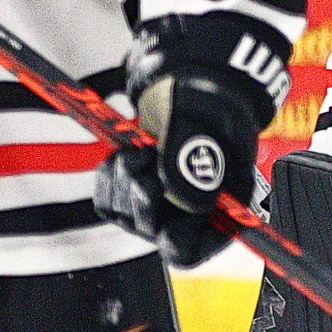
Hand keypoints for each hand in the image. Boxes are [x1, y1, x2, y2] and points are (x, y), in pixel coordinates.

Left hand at [93, 17, 288, 266]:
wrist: (184, 82)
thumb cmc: (206, 101)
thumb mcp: (203, 123)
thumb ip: (194, 161)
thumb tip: (190, 201)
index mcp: (225, 206)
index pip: (197, 250)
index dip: (179, 244)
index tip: (167, 229)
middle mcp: (192, 214)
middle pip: (155, 232)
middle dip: (146, 193)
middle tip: (149, 157)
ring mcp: (160, 207)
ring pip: (127, 215)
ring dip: (125, 179)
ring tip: (141, 148)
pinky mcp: (131, 194)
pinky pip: (107, 201)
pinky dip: (109, 175)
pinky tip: (126, 153)